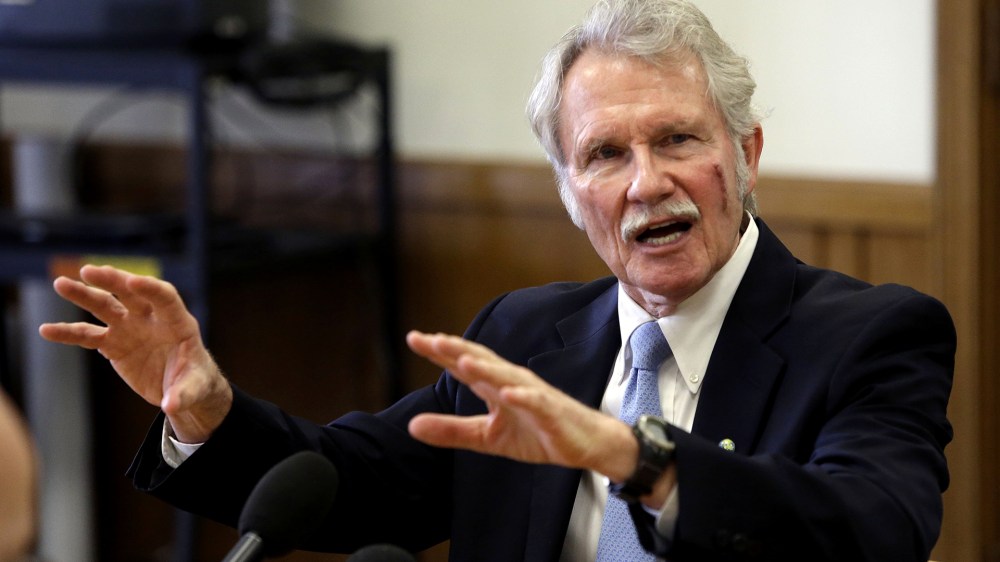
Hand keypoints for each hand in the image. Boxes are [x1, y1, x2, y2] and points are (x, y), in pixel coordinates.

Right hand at [38, 265, 230, 442]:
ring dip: (84, 295)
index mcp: (178, 323)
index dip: (151, 288)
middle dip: (112, 280)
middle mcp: (152, 319)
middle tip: (88, 271)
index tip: (133, 280)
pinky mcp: (114, 344)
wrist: (181, 387)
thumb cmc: (194, 382)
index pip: (165, 298)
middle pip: (130, 293)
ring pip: (105, 307)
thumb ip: (184, 395)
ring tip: (60, 284)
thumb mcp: (195, 389)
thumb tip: (172, 407)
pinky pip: (88, 335)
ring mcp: (130, 328)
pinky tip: (47, 330)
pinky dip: (69, 333)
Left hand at [405, 331, 640, 483]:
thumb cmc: (536, 433)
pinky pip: (536, 402)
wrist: (584, 443)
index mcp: (494, 386)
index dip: (439, 351)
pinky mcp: (551, 412)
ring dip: (486, 368)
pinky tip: (507, 393)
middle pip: (482, 361)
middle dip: (457, 350)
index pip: (463, 364)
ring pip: (506, 377)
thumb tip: (411, 426)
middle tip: (431, 339)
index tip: (413, 338)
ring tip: (463, 360)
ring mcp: (533, 395)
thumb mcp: (486, 438)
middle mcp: (511, 382)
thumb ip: (451, 430)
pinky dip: (522, 396)